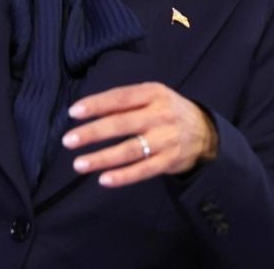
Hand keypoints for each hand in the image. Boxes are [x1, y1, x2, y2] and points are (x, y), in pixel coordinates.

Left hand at [61, 82, 218, 186]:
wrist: (205, 131)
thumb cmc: (166, 110)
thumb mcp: (153, 95)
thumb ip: (126, 100)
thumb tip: (87, 109)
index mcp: (153, 94)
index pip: (121, 97)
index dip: (97, 104)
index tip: (73, 112)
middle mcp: (160, 115)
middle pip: (122, 124)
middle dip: (93, 133)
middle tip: (68, 140)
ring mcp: (166, 139)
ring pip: (129, 150)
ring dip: (102, 158)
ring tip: (79, 164)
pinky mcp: (169, 161)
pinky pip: (143, 170)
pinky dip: (123, 176)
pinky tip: (104, 180)